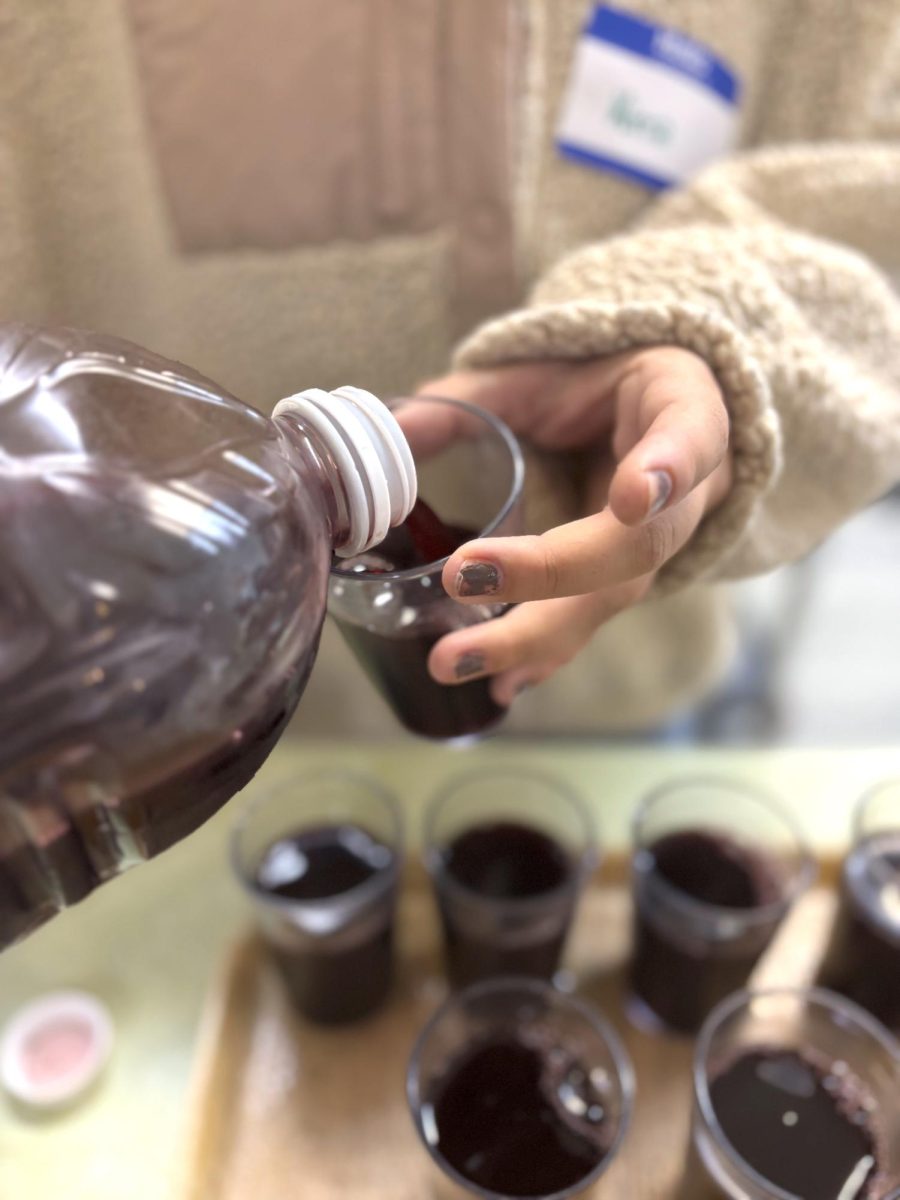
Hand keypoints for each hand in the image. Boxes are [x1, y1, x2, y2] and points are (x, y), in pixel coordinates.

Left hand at [420, 348, 732, 704]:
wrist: (642, 421)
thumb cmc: (594, 386)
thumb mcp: (541, 369)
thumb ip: (473, 397)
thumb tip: (391, 429)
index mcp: (684, 407)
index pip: (693, 433)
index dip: (668, 468)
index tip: (630, 497)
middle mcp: (686, 489)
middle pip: (640, 544)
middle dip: (553, 572)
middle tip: (464, 579)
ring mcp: (659, 545)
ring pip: (612, 597)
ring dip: (533, 634)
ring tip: (455, 658)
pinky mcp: (622, 584)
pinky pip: (590, 622)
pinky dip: (542, 655)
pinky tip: (496, 687)